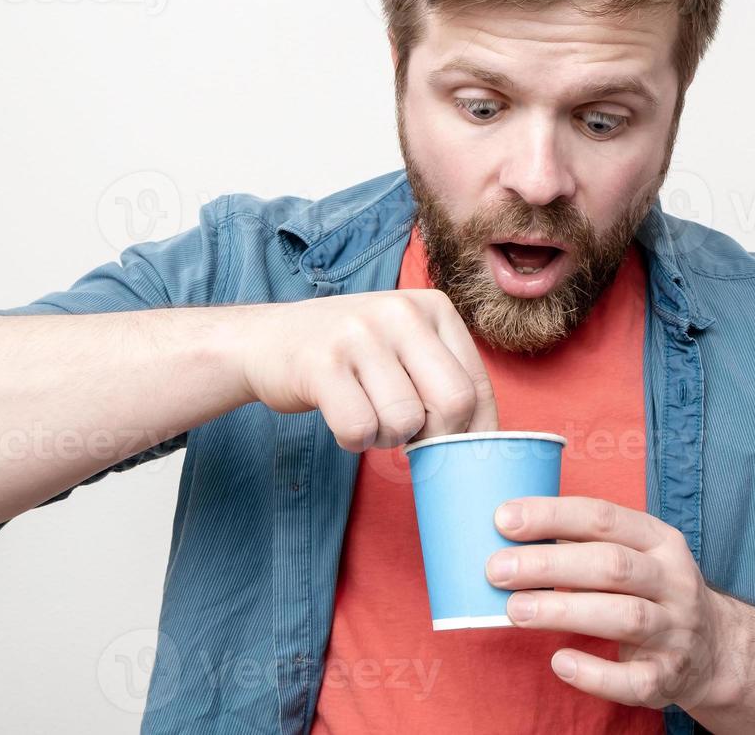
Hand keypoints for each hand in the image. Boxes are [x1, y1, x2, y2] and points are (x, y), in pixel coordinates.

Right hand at [239, 290, 498, 451]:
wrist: (265, 340)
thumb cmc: (349, 355)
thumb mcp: (405, 346)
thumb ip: (445, 378)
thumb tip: (488, 444)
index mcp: (432, 307)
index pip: (477, 385)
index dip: (472, 431)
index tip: (454, 448)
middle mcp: (400, 311)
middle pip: (453, 404)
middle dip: (434, 438)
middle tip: (408, 435)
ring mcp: (359, 334)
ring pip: (405, 422)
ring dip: (386, 437)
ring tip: (367, 414)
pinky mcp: (322, 363)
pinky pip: (360, 429)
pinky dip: (353, 440)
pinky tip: (341, 416)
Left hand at [484, 495, 728, 711]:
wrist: (714, 650)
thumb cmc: (652, 591)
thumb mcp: (636, 554)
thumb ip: (585, 544)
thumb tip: (511, 536)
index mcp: (660, 540)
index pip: (603, 518)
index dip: (552, 516)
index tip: (504, 519)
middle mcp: (674, 581)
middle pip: (611, 566)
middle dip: (549, 565)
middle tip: (496, 569)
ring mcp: (676, 630)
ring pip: (623, 616)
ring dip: (564, 611)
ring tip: (515, 609)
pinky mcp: (668, 677)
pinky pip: (632, 679)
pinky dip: (595, 673)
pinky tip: (559, 662)